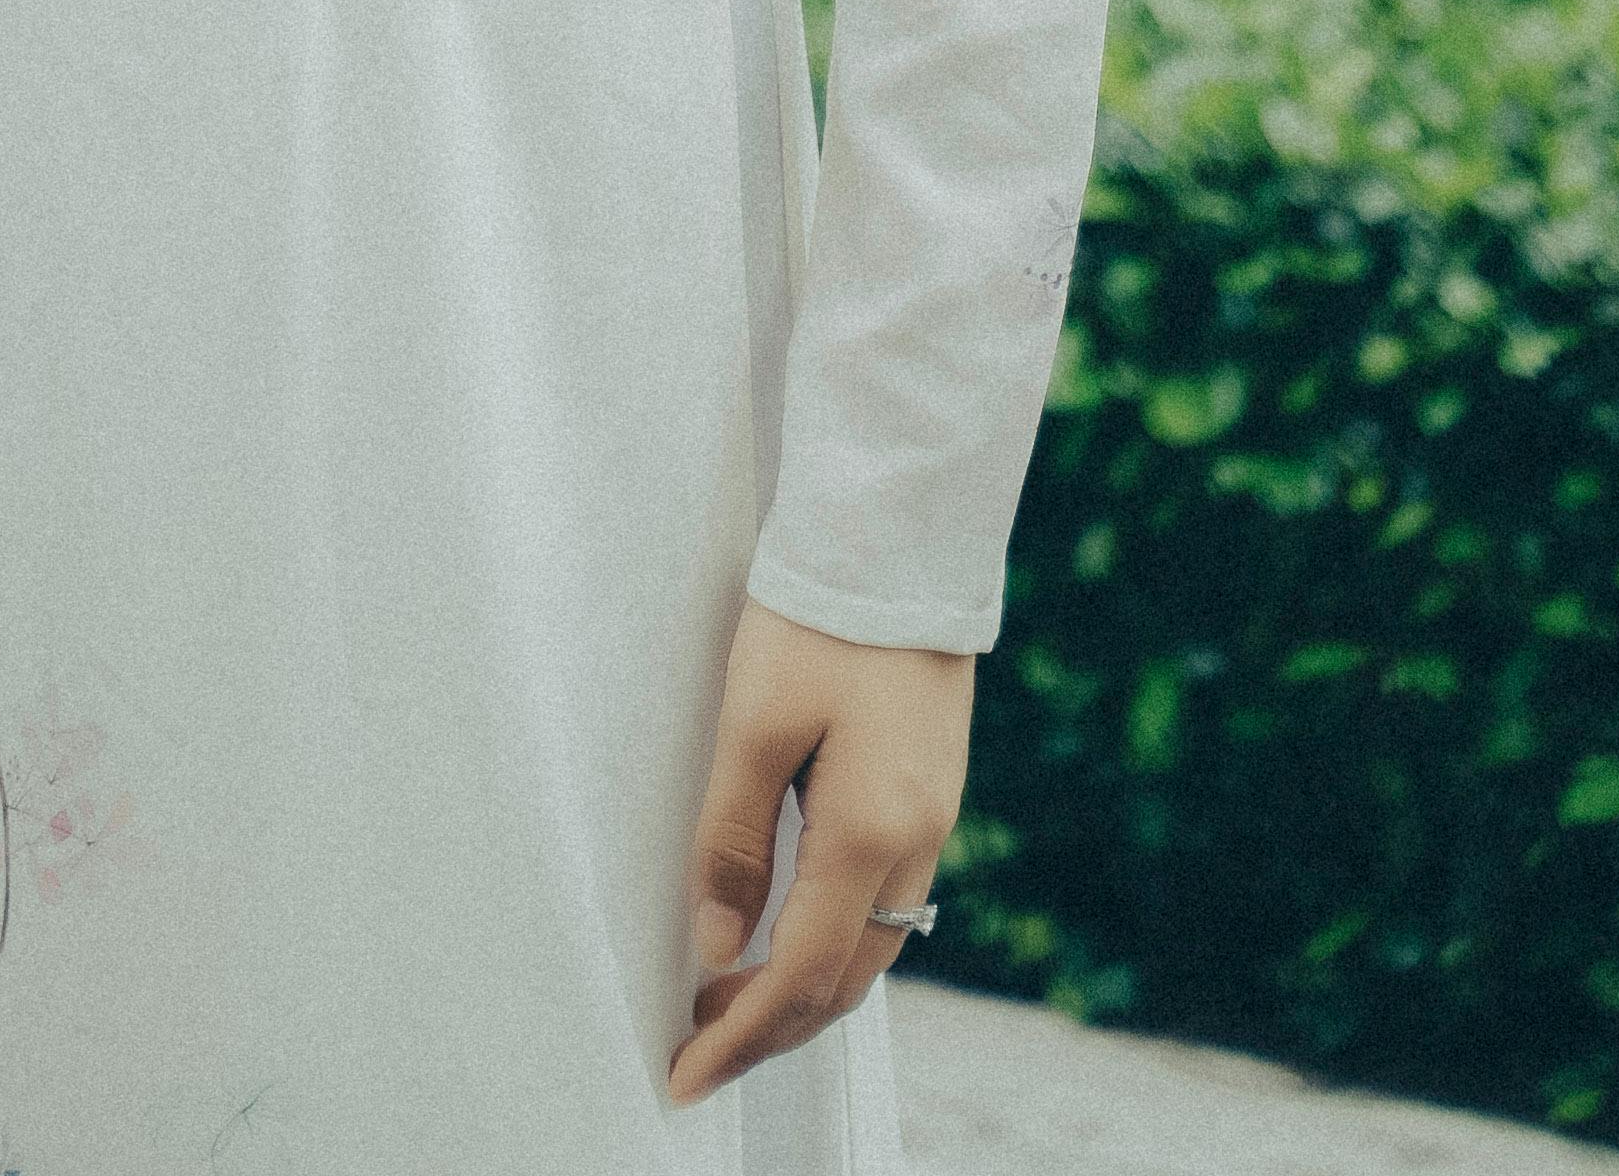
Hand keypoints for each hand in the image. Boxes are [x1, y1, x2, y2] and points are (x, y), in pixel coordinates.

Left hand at [667, 608, 969, 1107]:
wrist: (902, 542)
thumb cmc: (819, 620)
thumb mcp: (754, 722)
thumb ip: (733, 839)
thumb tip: (719, 944)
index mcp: (870, 834)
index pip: (798, 976)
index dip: (739, 1037)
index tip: (684, 1075)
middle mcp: (915, 845)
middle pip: (843, 981)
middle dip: (771, 1031)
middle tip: (699, 1053)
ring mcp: (934, 822)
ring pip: (872, 950)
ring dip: (804, 991)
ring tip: (731, 1005)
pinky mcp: (932, 795)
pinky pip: (887, 906)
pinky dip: (835, 944)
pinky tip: (791, 934)